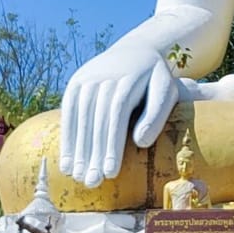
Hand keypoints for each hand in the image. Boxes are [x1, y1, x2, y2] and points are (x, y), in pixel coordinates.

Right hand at [58, 42, 179, 187]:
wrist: (136, 50)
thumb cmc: (155, 80)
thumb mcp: (166, 90)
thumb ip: (156, 114)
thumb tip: (140, 142)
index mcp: (129, 77)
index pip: (118, 112)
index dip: (112, 143)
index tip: (110, 172)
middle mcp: (104, 75)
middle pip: (96, 118)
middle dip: (93, 153)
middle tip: (92, 182)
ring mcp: (87, 77)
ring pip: (80, 117)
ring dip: (77, 149)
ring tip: (78, 177)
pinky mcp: (75, 82)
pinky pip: (68, 113)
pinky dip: (67, 139)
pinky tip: (67, 162)